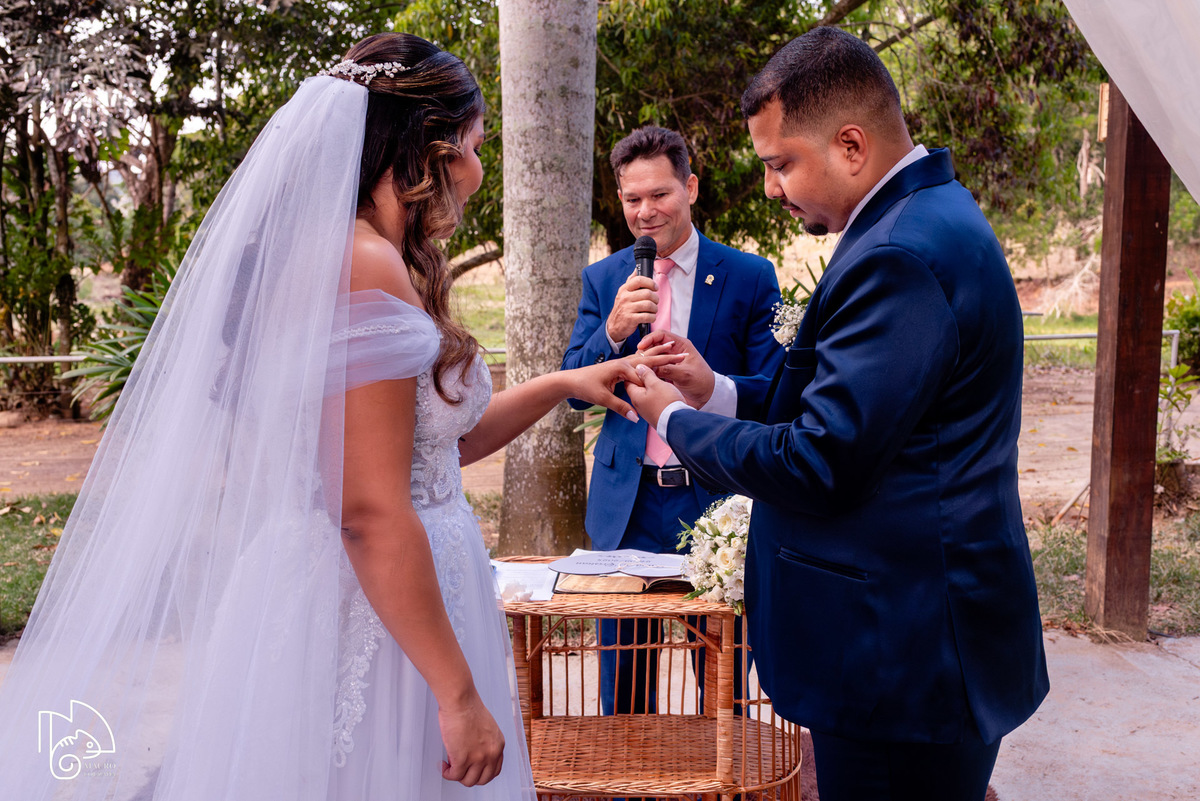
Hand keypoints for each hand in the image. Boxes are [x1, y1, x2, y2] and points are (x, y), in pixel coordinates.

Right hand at [439, 691, 504, 786]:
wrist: (460, 701)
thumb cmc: (468, 707)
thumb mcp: (486, 727)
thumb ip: (485, 742)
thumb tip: (473, 751)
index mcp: (498, 744)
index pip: (495, 770)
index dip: (482, 773)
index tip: (473, 770)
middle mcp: (491, 753)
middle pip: (482, 779)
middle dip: (470, 776)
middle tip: (460, 769)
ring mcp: (478, 758)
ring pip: (468, 781)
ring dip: (457, 775)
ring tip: (450, 766)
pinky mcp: (462, 759)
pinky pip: (454, 776)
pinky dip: (447, 773)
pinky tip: (443, 765)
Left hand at [564, 351, 683, 420]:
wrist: (571, 380)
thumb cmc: (585, 387)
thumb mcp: (602, 399)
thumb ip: (621, 407)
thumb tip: (635, 418)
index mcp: (621, 367)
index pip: (645, 375)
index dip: (660, 379)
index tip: (678, 380)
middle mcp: (623, 362)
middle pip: (649, 359)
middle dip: (667, 357)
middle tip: (684, 354)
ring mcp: (622, 363)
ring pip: (645, 357)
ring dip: (660, 353)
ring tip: (674, 347)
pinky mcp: (620, 367)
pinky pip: (639, 361)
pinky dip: (650, 358)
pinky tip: (655, 356)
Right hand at [606, 270, 658, 342]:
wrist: (614, 326)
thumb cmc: (622, 308)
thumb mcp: (623, 294)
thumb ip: (630, 282)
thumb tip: (636, 270)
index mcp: (624, 289)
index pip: (639, 280)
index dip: (650, 282)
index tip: (655, 287)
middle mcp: (625, 298)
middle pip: (647, 293)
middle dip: (655, 298)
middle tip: (655, 302)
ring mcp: (627, 309)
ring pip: (649, 305)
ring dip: (655, 308)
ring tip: (653, 310)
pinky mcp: (631, 319)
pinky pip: (647, 316)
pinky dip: (652, 317)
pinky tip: (650, 317)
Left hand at [626, 363, 685, 429]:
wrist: (678, 424)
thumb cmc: (666, 403)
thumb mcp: (655, 385)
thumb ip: (646, 375)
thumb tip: (638, 368)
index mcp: (635, 394)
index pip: (629, 378)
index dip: (635, 369)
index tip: (644, 363)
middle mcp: (638, 403)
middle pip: (637, 385)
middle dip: (643, 376)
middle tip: (652, 367)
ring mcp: (646, 409)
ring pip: (645, 392)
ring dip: (650, 383)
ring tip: (658, 376)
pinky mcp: (654, 413)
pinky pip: (652, 398)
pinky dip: (655, 391)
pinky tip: (661, 388)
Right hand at [637, 330, 715, 407]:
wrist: (707, 396)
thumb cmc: (702, 382)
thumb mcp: (685, 375)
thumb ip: (668, 370)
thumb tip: (652, 368)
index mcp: (681, 345)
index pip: (661, 335)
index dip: (649, 339)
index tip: (641, 347)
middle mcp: (674, 351)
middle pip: (654, 345)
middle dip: (644, 351)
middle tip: (637, 360)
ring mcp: (669, 362)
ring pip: (652, 357)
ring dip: (645, 361)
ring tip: (637, 368)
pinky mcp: (666, 372)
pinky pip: (653, 368)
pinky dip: (647, 370)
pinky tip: (642, 375)